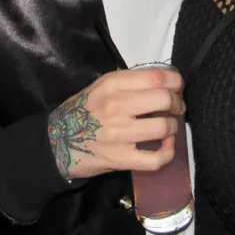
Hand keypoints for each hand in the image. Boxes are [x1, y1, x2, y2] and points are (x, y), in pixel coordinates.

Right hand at [48, 66, 183, 180]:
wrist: (57, 142)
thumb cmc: (84, 111)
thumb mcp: (101, 87)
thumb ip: (129, 83)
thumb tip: (165, 83)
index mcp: (113, 84)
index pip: (157, 76)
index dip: (176, 82)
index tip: (177, 88)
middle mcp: (116, 106)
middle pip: (165, 99)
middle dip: (177, 104)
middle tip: (175, 109)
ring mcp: (118, 133)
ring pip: (164, 127)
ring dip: (172, 127)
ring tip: (167, 128)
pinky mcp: (120, 158)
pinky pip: (156, 158)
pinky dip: (168, 152)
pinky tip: (165, 146)